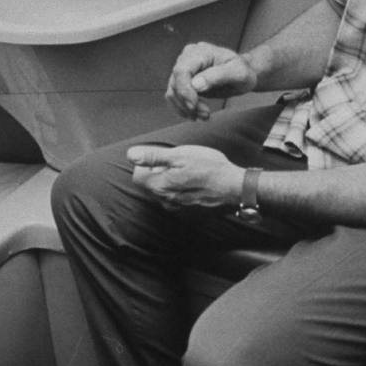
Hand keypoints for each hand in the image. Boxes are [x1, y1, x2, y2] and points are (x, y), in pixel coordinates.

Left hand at [127, 143, 242, 209]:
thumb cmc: (209, 168)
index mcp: (158, 186)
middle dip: (160, 172)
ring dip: (171, 180)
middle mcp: (164, 201)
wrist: (234, 187)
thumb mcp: (180, 155)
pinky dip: (182, 189)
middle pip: (151, 184)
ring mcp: (177, 208)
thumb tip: (131, 154)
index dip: (148, 163)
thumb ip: (153, 156)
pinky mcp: (188, 211)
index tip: (164, 158)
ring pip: (164, 190)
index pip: (138, 175)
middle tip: (179, 163)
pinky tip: (196, 182)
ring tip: (189, 172)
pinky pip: (177, 197)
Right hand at [165, 42, 258, 119]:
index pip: (182, 70)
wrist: (243, 74)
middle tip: (205, 113)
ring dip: (186, 108)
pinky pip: (175, 96)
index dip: (184, 90)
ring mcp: (184, 69)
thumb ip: (218, 76)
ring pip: (173, 92)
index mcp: (200, 52)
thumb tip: (195, 84)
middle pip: (175, 83)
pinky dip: (183, 108)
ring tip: (204, 115)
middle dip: (187, 102)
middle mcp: (187, 58)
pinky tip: (196, 114)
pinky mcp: (183, 81)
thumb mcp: (238, 72)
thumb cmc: (243, 70)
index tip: (194, 105)